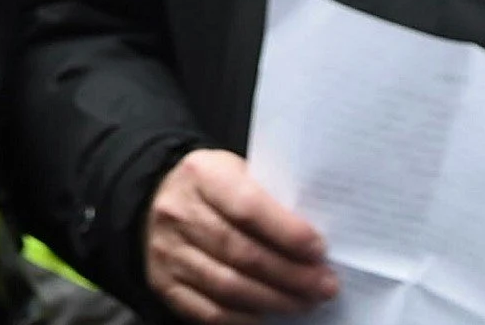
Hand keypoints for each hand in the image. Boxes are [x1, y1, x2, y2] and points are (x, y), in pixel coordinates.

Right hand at [143, 147, 338, 318]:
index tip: (319, 250)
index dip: (287, 232)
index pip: (248, 207)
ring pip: (228, 285)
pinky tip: (269, 315)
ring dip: (274, 299)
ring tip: (305, 301)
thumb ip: (269, 198)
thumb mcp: (237, 173)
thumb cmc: (215, 189)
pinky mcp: (164, 283)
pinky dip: (244, 318)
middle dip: (290, 274)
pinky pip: (209, 311)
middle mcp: (178, 212)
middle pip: (241, 252)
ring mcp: (167, 251)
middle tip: (324, 285)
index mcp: (201, 174)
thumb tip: (314, 243)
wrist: (159, 200)